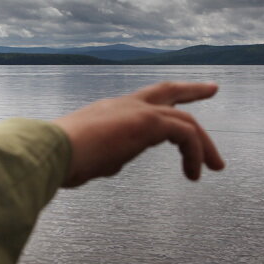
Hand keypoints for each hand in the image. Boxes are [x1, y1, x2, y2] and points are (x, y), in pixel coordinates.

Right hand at [53, 82, 224, 187]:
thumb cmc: (58, 159)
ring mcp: (135, 110)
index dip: (158, 109)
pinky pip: (185, 135)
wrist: (49, 150)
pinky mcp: (147, 121)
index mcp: (106, 113)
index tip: (173, 111)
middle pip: (165, 91)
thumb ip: (104, 157)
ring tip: (213, 166)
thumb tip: (114, 163)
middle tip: (212, 88)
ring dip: (203, 144)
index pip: (139, 104)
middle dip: (191, 90)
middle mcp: (122, 105)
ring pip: (183, 119)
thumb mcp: (85, 157)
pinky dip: (195, 154)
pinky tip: (193, 174)